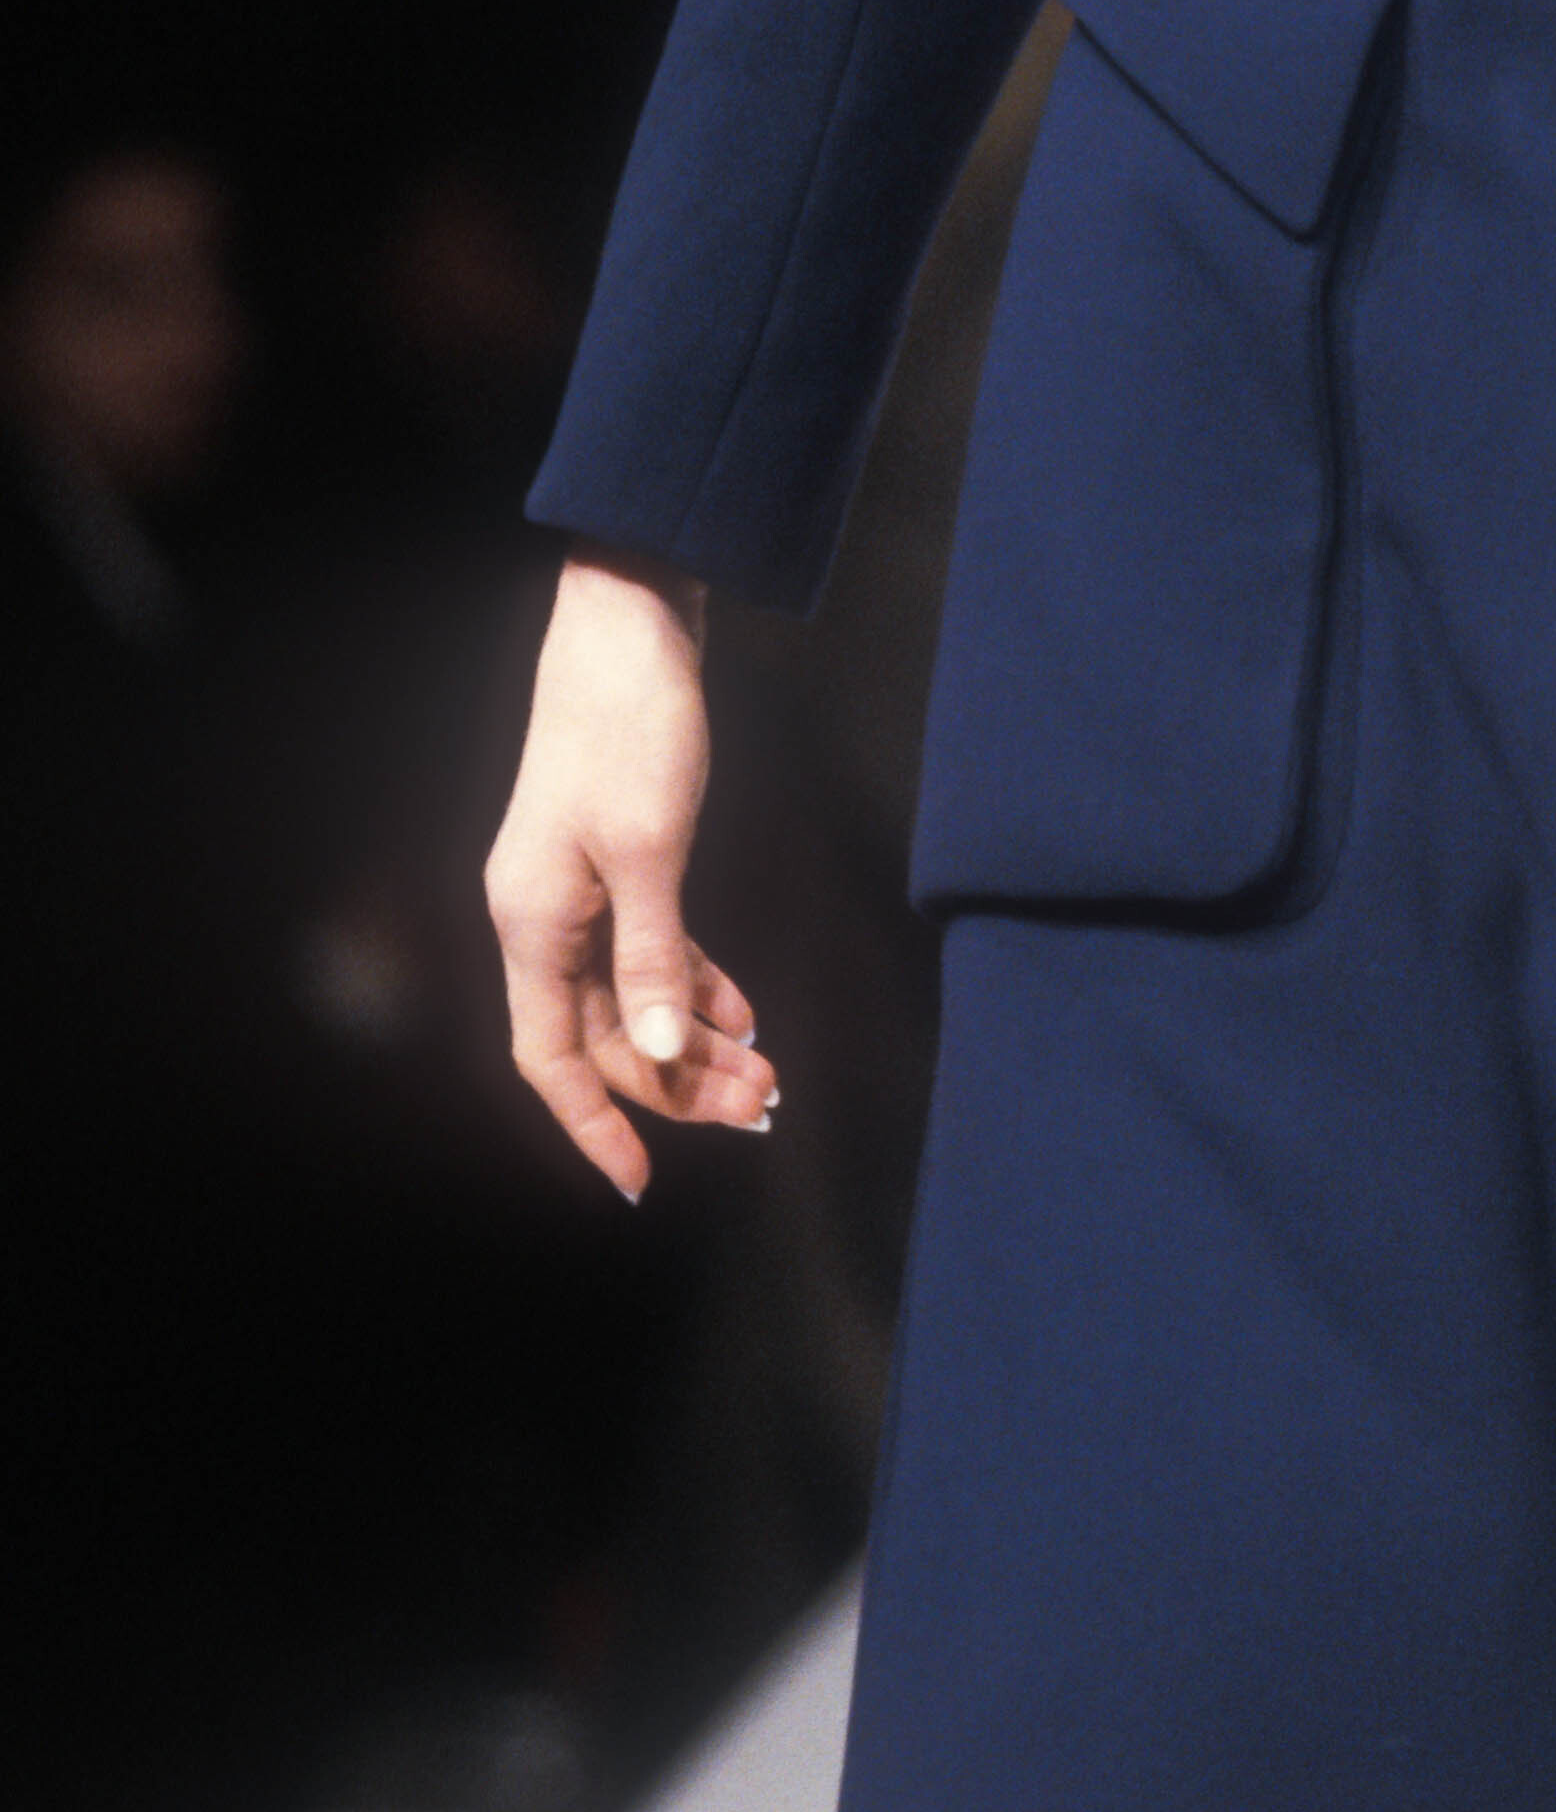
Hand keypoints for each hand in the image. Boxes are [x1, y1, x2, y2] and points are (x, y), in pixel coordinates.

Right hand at [485, 550, 778, 1200]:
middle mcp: (544, 918)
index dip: (593, 1125)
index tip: (640, 1183)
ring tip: (769, 1074)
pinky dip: (698, 985)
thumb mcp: (649, 851)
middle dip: (680, 1083)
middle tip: (763, 1110)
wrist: (628, 628)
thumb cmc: (629, 729)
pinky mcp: (616, 863)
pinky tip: (747, 1011)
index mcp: (531, 924)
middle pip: (603, 1036)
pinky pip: (652, 951)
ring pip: (634, 999)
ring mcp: (578, 892)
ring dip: (699, 1039)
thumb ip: (654, 959)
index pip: (549, 1059)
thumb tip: (665, 1053)